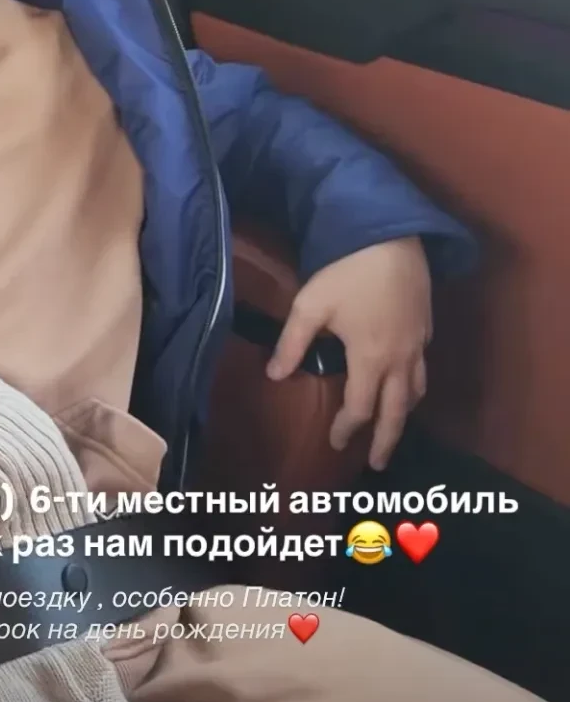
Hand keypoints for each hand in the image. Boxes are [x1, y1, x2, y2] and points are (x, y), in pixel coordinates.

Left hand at [266, 237, 431, 470]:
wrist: (392, 237)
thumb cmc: (348, 271)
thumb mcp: (310, 305)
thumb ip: (292, 344)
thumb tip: (273, 376)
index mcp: (372, 360)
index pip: (361, 408)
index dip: (347, 428)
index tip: (335, 442)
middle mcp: (401, 359)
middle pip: (397, 412)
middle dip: (386, 440)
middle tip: (378, 463)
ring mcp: (418, 343)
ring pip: (417, 391)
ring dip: (404, 414)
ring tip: (393, 426)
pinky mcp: (427, 326)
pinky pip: (423, 367)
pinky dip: (414, 384)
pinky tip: (404, 380)